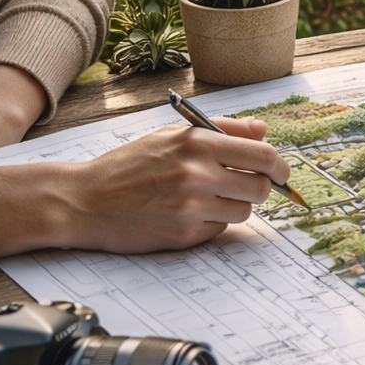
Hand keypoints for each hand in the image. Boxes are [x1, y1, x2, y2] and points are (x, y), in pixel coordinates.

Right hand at [58, 117, 290, 252]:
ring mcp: (191, 207)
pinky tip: (187, 213)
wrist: (84, 200)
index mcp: (197, 143)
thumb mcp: (172, 135)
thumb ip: (223, 130)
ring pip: (243, 211)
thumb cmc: (129, 165)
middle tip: (246, 186)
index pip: (263, 155)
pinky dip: (212, 222)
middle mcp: (196, 174)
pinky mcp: (184, 234)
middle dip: (260, 188)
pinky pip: (220, 229)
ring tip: (207, 197)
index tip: (280, 172)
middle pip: (260, 187)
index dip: (279, 166)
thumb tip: (264, 130)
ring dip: (234, 205)